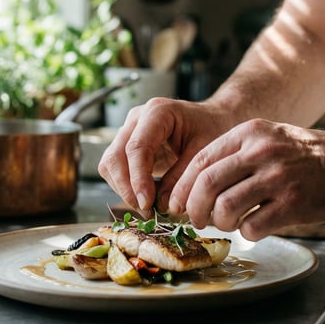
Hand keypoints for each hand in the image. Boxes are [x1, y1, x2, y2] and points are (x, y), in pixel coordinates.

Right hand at [98, 97, 229, 211]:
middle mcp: (138, 118)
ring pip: (110, 164)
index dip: (138, 179)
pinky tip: (147, 196)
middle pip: (116, 156)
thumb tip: (162, 205)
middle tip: (146, 211)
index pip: (136, 147)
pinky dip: (126, 186)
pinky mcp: (128, 144)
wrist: (213, 119)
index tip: (147, 203)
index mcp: (158, 112)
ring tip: (148, 207)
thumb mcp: (204, 152)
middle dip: (127, 188)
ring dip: (124, 189)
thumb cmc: (212, 129)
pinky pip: (116, 169)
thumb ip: (183, 177)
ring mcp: (130, 130)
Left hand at [168, 119, 324, 240]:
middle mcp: (261, 152)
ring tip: (228, 224)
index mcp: (250, 133)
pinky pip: (253, 226)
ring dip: (220, 223)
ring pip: (225, 207)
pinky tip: (254, 228)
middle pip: (207, 184)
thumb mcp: (268, 136)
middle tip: (197, 220)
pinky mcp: (293, 204)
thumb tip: (196, 183)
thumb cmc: (304, 154)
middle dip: (194, 209)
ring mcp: (278, 177)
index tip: (177, 203)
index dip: (183, 186)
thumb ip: (236, 152)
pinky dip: (247, 233)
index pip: (201, 160)